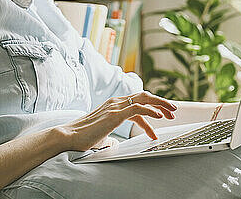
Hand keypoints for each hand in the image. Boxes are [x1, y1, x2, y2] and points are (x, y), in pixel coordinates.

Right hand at [58, 91, 176, 151]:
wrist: (68, 138)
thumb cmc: (82, 138)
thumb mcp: (102, 136)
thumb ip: (111, 136)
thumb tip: (116, 143)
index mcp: (113, 105)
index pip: (138, 102)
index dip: (153, 109)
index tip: (163, 118)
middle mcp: (115, 102)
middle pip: (144, 96)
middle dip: (160, 102)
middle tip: (173, 112)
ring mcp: (115, 107)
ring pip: (143, 99)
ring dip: (160, 105)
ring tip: (171, 113)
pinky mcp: (114, 115)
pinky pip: (137, 109)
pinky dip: (150, 112)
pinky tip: (159, 118)